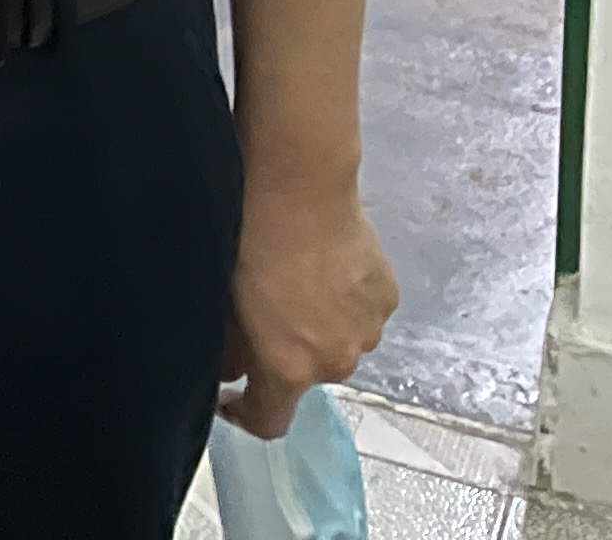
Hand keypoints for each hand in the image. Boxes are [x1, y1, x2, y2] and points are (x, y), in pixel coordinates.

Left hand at [219, 181, 398, 437]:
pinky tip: (326, 265)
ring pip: (339, 342)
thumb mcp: (222, 300)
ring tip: (299, 280)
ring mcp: (368, 332)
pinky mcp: (389, 300)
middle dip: (285, 353)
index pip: (269, 422)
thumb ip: (228, 348)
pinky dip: (345, 301)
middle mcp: (335, 362)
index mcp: (289, 369)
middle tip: (265, 311)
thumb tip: (231, 371)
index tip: (230, 395)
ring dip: (320, 326)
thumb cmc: (249, 242)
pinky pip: (361, 313)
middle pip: (306, 374)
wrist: (299, 190)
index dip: (244, 414)